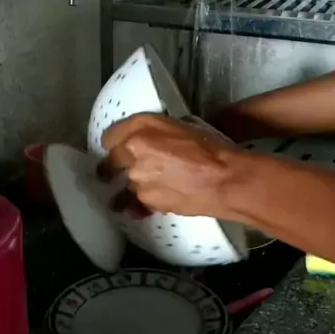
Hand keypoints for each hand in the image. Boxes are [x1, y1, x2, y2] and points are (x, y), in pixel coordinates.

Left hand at [99, 114, 242, 218]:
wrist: (224, 180)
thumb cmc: (210, 149)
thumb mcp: (181, 125)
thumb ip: (154, 131)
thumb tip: (146, 141)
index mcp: (140, 128)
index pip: (110, 136)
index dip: (113, 143)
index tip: (114, 148)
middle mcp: (132, 153)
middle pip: (111, 162)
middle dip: (112, 168)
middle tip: (111, 173)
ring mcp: (138, 180)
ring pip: (126, 184)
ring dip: (132, 187)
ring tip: (142, 191)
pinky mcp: (146, 202)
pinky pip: (136, 204)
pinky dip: (139, 206)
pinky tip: (143, 207)